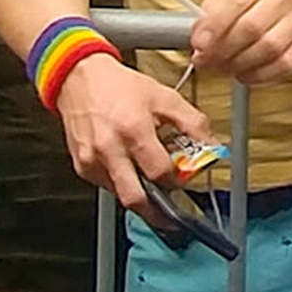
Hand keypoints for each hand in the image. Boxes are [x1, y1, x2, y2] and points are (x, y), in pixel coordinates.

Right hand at [53, 57, 211, 214]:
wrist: (79, 78)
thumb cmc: (120, 86)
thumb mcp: (165, 97)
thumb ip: (193, 123)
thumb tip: (212, 146)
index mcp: (134, 130)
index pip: (160, 173)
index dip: (178, 181)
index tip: (186, 180)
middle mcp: (110, 149)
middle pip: (136, 199)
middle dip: (158, 212)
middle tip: (173, 213)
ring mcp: (92, 161)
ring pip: (121, 196)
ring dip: (141, 196)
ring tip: (154, 184)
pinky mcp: (81, 166)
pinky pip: (107, 186)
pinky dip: (124, 183)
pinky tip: (132, 169)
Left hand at [189, 0, 291, 85]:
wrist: (284, 13)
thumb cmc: (247, 8)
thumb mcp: (223, 2)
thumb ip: (207, 17)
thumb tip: (199, 38)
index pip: (236, 0)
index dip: (214, 26)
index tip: (199, 44)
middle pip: (252, 27)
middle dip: (224, 49)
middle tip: (207, 61)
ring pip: (269, 47)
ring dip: (240, 64)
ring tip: (223, 68)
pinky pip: (283, 64)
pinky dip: (259, 74)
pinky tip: (244, 73)